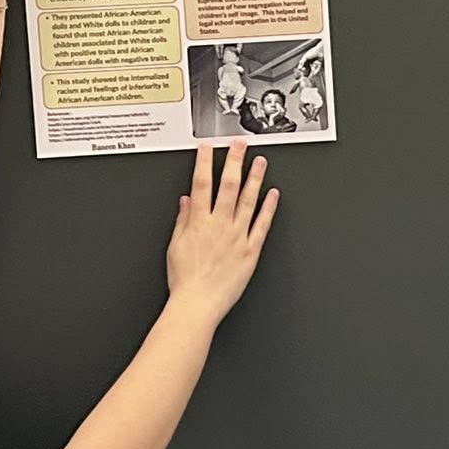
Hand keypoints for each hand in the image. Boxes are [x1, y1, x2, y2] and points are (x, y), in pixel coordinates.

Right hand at [166, 141, 278, 322]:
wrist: (198, 304)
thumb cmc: (185, 280)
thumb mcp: (175, 246)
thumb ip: (182, 221)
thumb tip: (185, 201)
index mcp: (199, 223)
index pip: (201, 184)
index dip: (205, 162)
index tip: (209, 147)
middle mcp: (220, 226)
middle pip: (228, 186)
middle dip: (234, 162)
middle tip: (240, 144)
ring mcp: (237, 236)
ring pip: (248, 200)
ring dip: (255, 178)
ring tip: (260, 161)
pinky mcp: (251, 250)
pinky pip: (262, 225)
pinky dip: (268, 208)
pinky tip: (273, 194)